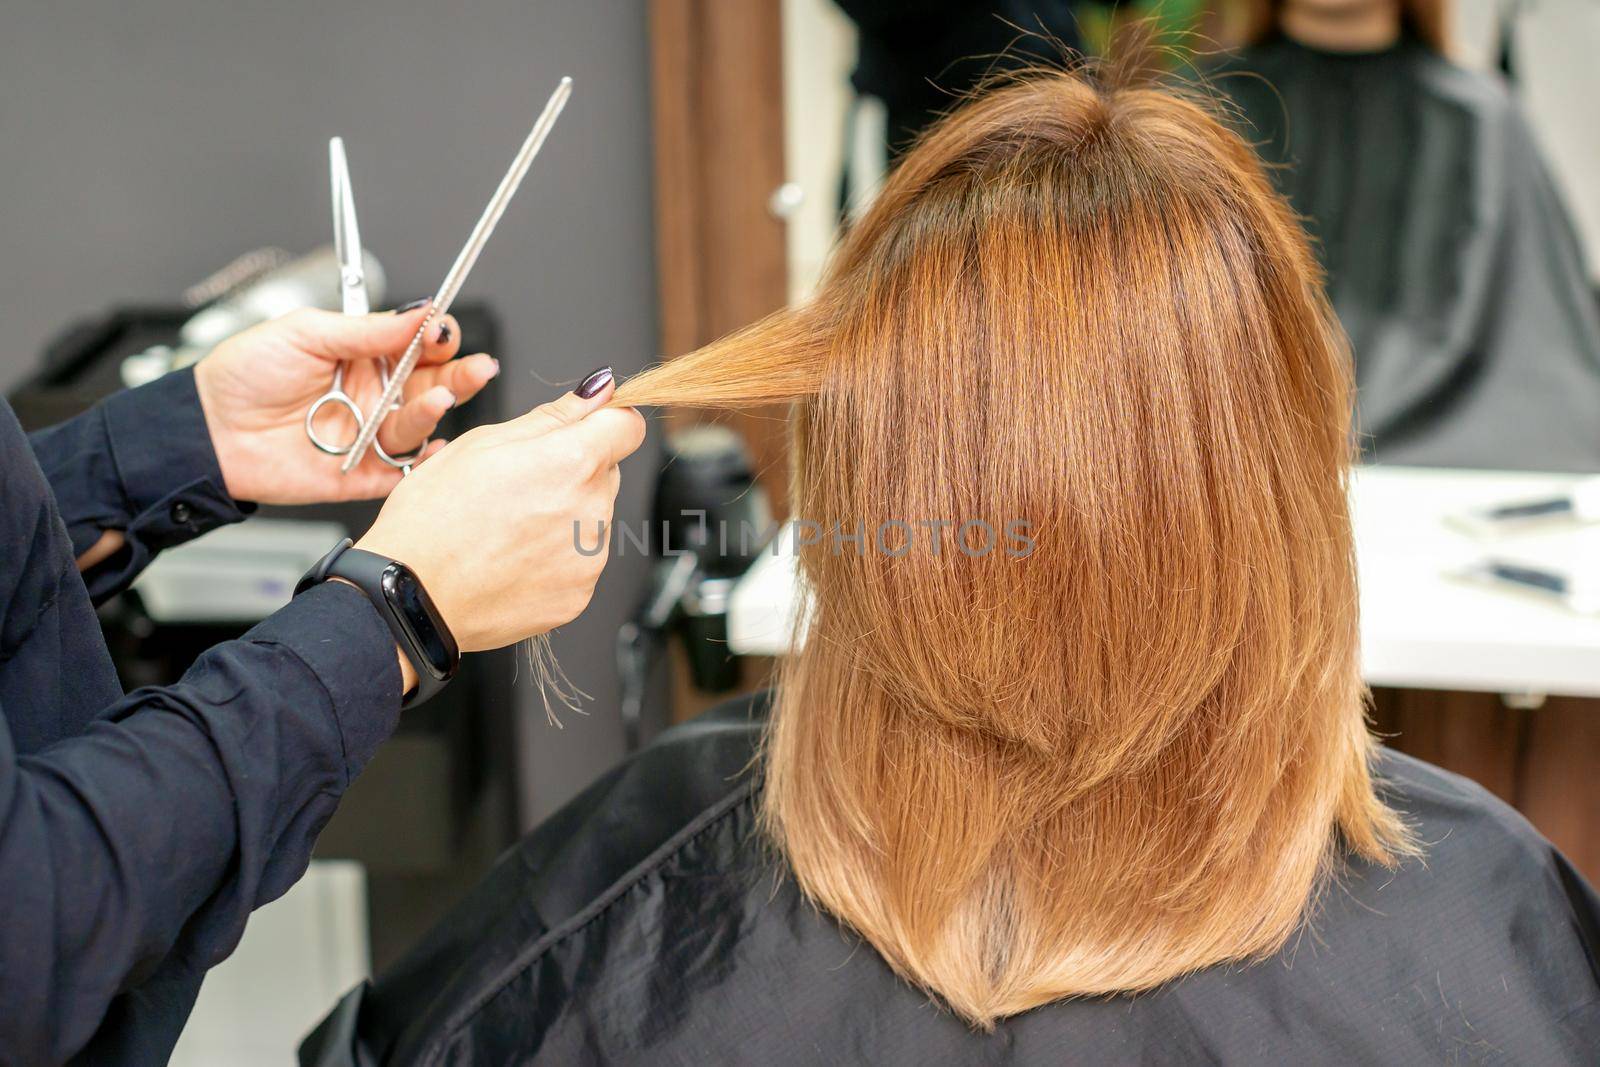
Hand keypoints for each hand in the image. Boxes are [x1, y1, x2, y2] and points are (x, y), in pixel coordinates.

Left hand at [193, 304, 498, 503]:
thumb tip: (419, 313)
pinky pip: (400, 473)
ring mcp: (367, 435)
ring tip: (435, 400)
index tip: (441, 331)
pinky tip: (435, 450)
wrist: (206, 429)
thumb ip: (367, 329)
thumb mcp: (305, 333)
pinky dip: (422, 466)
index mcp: (363, 358)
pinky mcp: (358, 474)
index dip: (436, 338)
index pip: (417, 346)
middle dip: (459, 376)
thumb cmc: (243, 375)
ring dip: (434, 412)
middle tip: (477, 367)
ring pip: (418, 427)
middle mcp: (373, 396)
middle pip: (432, 386)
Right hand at [354, 371, 646, 651]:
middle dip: (574, 470)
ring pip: (593, 518)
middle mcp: (591, 510)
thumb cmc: (432, 519)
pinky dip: (555, 557)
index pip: (627, 426)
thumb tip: (598, 391)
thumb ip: (552, 417)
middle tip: (517, 485)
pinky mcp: (579, 595)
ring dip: (564, 515)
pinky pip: (580, 562)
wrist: (412, 596)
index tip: (583, 428)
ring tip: (507, 527)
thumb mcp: (482, 443)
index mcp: (571, 462)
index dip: (606, 422)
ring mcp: (589, 559)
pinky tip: (512, 558)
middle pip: (606, 473)